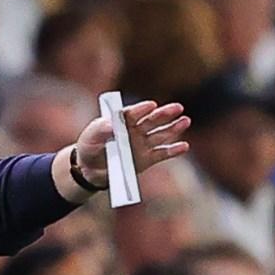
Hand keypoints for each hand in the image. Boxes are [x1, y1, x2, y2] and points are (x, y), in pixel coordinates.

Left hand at [75, 100, 189, 188]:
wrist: (90, 169)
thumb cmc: (90, 147)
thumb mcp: (89, 137)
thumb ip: (99, 129)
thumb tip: (111, 124)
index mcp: (123, 120)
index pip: (134, 113)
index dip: (142, 109)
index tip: (151, 105)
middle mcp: (136, 129)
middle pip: (152, 120)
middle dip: (165, 114)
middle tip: (178, 108)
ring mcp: (143, 144)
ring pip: (160, 134)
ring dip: (173, 128)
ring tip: (185, 121)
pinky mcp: (147, 159)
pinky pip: (161, 154)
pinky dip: (172, 151)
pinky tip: (184, 146)